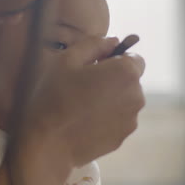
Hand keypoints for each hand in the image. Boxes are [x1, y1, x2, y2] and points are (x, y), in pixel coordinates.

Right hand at [5, 36, 145, 184]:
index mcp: (126, 72)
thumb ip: (95, 44)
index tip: (95, 65)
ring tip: (81, 104)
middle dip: (113, 79)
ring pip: (124, 100)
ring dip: (110, 98)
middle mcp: (136, 95)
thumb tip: (114, 41)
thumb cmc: (55, 96)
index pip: (134, 58)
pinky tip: (83, 120)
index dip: (116, 59)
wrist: (48, 143)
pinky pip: (117, 119)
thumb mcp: (68, 59)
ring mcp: (130, 119)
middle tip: (84, 85)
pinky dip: (106, 116)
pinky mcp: (122, 137)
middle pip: (130, 80)